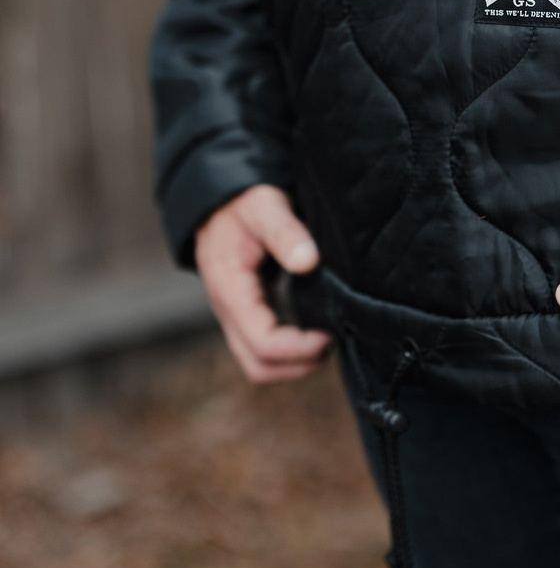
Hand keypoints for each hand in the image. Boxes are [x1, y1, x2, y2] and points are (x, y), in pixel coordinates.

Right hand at [195, 184, 330, 382]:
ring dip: (296, 362)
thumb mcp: (264, 207)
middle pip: (259, 366)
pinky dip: (292, 350)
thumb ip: (285, 232)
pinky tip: (318, 328)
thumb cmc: (243, 203)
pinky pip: (265, 347)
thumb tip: (308, 262)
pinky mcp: (248, 313)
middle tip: (334, 340)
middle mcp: (229, 311)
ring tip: (329, 339)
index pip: (262, 341)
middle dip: (299, 364)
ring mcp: (236, 316)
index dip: (298, 347)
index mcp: (230, 290)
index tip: (330, 334)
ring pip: (261, 363)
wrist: (217, 201)